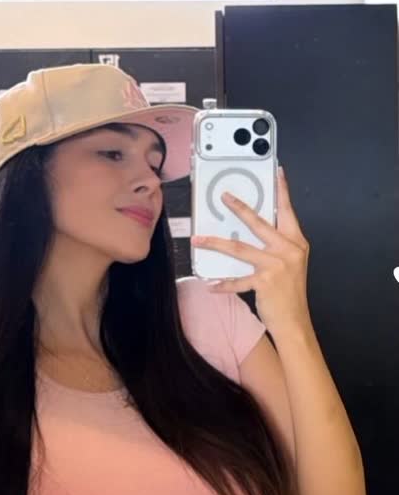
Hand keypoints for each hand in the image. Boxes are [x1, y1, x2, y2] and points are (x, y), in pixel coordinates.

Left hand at [191, 164, 310, 338]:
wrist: (295, 321)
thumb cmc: (290, 292)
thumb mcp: (291, 263)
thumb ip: (277, 246)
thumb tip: (251, 231)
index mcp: (296, 242)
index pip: (287, 211)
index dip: (283, 191)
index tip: (278, 172)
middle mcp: (288, 250)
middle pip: (259, 223)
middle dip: (239, 208)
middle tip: (224, 197)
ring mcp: (277, 265)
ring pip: (240, 248)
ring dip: (216, 243)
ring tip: (199, 240)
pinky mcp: (265, 281)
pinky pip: (237, 280)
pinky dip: (223, 284)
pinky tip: (210, 284)